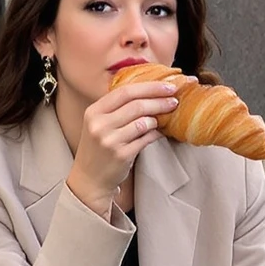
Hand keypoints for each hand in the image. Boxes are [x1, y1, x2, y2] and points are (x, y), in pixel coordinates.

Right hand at [64, 70, 187, 215]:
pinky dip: (156, 134)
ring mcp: (109, 140)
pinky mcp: (121, 155)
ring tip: (167, 116)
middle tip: (175, 100)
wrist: (89, 179)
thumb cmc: (99, 148)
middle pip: (136, 105)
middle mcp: (99, 124)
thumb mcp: (99, 124)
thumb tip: (150, 91)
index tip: (167, 86)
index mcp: (94, 111)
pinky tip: (161, 132)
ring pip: (143, 122)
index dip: (149, 87)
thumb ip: (118, 108)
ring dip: (159, 118)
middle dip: (159, 100)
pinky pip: (146, 139)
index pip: (124, 91)